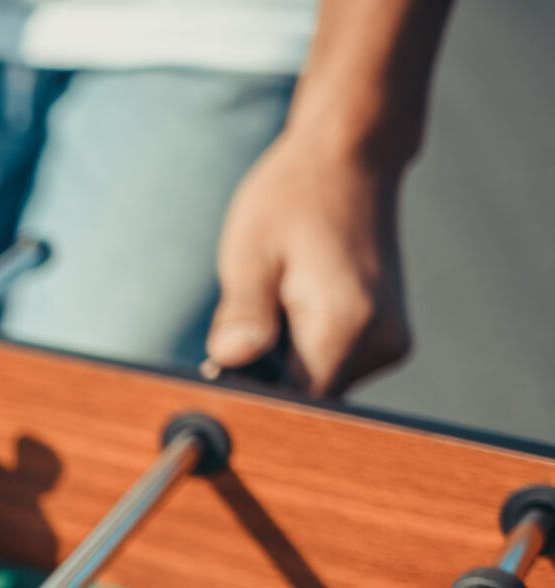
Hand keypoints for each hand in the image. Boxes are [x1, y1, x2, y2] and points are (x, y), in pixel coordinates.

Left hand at [204, 130, 411, 396]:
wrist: (350, 158)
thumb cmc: (294, 198)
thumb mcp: (249, 254)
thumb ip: (242, 315)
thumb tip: (230, 363)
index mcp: (345, 326)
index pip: (293, 403)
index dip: (252, 397)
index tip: (223, 377)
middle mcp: (380, 341)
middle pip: (306, 398)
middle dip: (266, 378)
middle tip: (243, 328)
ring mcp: (390, 341)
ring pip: (319, 384)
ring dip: (284, 363)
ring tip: (274, 307)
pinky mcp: (387, 336)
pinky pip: (332, 365)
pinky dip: (304, 351)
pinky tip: (293, 309)